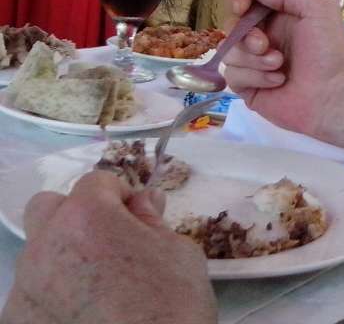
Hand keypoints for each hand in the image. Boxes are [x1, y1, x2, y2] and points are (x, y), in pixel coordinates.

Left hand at [1, 172, 213, 323]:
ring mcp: (24, 288)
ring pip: (38, 254)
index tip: (140, 216)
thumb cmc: (172, 304)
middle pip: (49, 209)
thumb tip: (143, 204)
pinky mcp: (17, 322)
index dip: (122, 196)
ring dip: (64, 257)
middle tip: (109, 241)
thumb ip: (151, 220)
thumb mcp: (178, 251)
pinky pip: (34, 295)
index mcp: (86, 217)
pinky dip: (54, 297)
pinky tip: (84, 315)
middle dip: (77, 215)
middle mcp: (43, 246)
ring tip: (98, 287)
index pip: (97, 182)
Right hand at [222, 0, 343, 135]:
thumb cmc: (329, 51)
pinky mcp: (248, 87)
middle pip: (231, 25)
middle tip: (264, 45)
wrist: (332, 95)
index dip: (238, 0)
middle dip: (245, 34)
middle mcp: (265, 37)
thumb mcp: (317, 9)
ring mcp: (254, 63)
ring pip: (229, 51)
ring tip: (280, 65)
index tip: (241, 7)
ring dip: (254, 59)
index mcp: (280, 17)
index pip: (247, 1)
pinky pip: (233, 75)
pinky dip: (256, 77)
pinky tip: (278, 82)